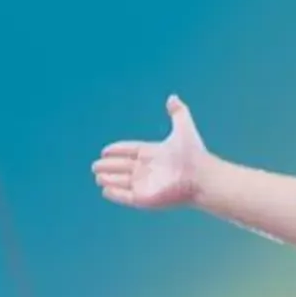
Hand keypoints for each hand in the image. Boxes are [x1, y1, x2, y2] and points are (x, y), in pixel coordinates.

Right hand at [91, 96, 210, 209]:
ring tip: (97, 177)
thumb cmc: (193, 154)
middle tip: (95, 166)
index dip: (118, 151)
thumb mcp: (184, 127)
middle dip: (110, 167)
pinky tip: (105, 190)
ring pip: (122, 182)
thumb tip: (173, 97)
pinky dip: (115, 194)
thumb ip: (178, 113)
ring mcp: (147, 185)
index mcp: (154, 153)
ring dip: (109, 180)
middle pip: (124, 168)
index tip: (105, 150)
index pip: (131, 151)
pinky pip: (126, 196)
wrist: (200, 176)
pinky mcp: (145, 198)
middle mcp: (149, 170)